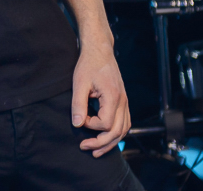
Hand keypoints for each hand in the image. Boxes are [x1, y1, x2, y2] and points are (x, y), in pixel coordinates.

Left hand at [72, 42, 130, 157]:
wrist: (100, 51)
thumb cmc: (89, 64)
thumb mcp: (79, 83)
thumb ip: (78, 104)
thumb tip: (76, 124)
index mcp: (113, 97)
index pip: (105, 123)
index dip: (90, 125)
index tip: (79, 118)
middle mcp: (123, 101)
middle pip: (117, 131)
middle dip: (101, 143)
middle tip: (85, 147)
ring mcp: (125, 102)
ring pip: (123, 130)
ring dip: (111, 142)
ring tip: (96, 150)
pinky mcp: (123, 101)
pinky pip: (125, 123)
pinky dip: (117, 133)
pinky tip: (107, 137)